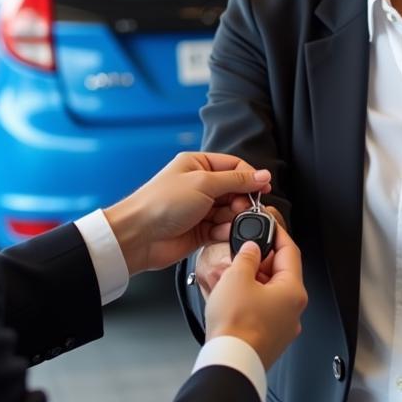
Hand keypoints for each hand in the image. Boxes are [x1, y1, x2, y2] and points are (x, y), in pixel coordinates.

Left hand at [103, 153, 271, 274]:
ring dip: (233, 218)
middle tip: (242, 208)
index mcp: (198, 164)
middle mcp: (200, 185)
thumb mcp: (203, 183)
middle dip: (242, 200)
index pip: (234, 166)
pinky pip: (222, 229)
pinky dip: (224, 231)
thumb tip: (262, 175)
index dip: (251, 177)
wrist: (138, 236)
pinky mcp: (200, 230)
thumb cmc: (161, 203)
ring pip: (231, 211)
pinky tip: (218, 233)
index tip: (263, 188)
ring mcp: (200, 208)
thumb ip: (236, 180)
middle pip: (235, 190)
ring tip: (225, 222)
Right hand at [205, 225, 306, 370]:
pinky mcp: (271, 340)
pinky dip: (252, 301)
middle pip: (282, 273)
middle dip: (263, 260)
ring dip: (255, 281)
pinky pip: (265, 312)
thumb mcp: (237, 277)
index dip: (278, 234)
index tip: (269, 225)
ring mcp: (284, 327)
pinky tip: (235, 299)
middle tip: (245, 252)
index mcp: (293, 291)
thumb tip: (251, 249)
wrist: (230, 363)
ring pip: (272, 294)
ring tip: (234, 277)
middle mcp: (294, 310)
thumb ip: (247, 256)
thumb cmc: (236, 326)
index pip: (290, 252)